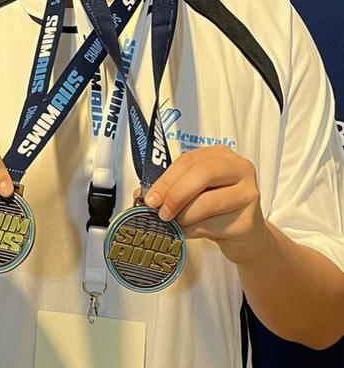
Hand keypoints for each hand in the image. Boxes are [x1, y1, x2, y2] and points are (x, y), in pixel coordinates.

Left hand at [139, 145, 271, 264]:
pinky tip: (191, 232)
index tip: (150, 197)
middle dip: (175, 194)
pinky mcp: (250, 221)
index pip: (189, 161)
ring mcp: (248, 193)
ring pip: (208, 202)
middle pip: (202, 174)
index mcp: (222, 155)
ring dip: (185, 216)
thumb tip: (141, 195)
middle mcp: (239, 169)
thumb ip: (173, 189)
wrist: (247, 236)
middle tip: (161, 212)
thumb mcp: (197, 192)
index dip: (166, 179)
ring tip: (176, 224)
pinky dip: (196, 231)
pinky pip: (215, 225)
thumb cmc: (218, 209)